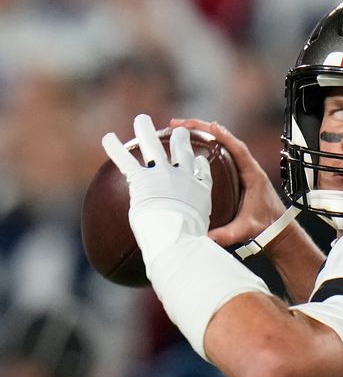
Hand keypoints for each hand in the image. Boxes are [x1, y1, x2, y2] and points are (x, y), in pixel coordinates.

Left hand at [102, 114, 212, 265]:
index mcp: (199, 190)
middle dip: (180, 138)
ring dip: (145, 130)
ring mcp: (163, 175)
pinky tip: (107, 138)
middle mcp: (183, 177)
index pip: (201, 171)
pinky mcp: (143, 179)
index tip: (198, 157)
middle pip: (183, 151)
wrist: (177, 236)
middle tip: (178, 130)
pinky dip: (115, 148)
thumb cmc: (189, 242)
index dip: (199, 162)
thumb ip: (197, 237)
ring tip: (142, 119)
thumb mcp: (201, 237)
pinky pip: (126, 160)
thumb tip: (198, 257)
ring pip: (153, 146)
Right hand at [169, 118, 286, 246]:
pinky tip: (190, 145)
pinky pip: (219, 154)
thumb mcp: (247, 229)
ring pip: (221, 145)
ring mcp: (241, 169)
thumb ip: (229, 234)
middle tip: (179, 123)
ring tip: (179, 128)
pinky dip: (205, 145)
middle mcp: (247, 167)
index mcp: (253, 174)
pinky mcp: (235, 174)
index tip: (210, 126)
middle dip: (202, 129)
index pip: (239, 149)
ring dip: (202, 134)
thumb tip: (208, 237)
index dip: (224, 137)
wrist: (276, 229)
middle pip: (225, 141)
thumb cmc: (267, 225)